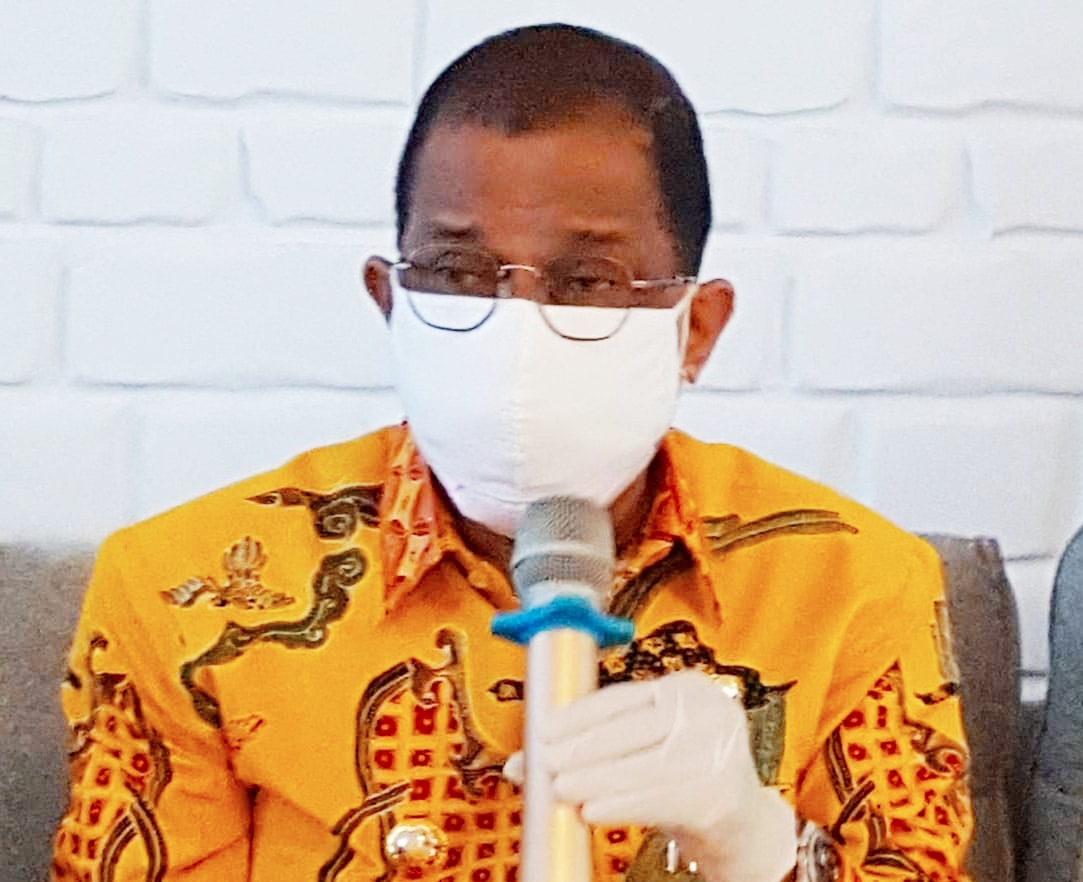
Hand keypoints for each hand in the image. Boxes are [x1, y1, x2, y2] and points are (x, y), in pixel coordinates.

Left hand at [540, 669, 795, 881]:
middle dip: (580, 748)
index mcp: (686, 687)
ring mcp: (718, 751)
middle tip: (543, 762)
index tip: (543, 730)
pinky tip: (592, 809)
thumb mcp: (648, 748)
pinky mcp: (719, 794)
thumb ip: (593, 746)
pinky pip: (657, 798)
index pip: (623, 697)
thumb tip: (522, 762)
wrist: (744, 825)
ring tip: (560, 788)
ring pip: (640, 765)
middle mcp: (707, 711)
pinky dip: (620, 804)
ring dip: (593, 778)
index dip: (578, 715)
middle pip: (629, 729)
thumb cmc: (686, 777)